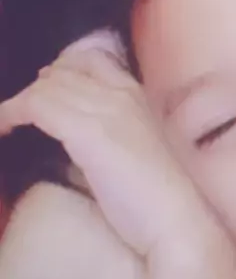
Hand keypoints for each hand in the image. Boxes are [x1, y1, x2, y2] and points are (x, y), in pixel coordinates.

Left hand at [0, 32, 226, 259]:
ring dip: (18, 104)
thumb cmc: (156, 199)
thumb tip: (68, 138)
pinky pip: (35, 106)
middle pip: (62, 70)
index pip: (89, 59)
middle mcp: (120, 92)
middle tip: (16, 116)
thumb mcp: (132, 152)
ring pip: (45, 86)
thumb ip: (104, 135)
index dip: (60, 72)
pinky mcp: (88, 130)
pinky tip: (2, 129)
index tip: (43, 96)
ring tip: (4, 124)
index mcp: (136, 94)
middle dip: (35, 90)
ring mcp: (106, 108)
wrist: (175, 219)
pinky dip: (10, 114)